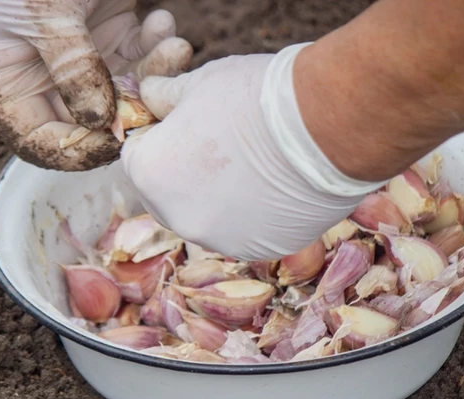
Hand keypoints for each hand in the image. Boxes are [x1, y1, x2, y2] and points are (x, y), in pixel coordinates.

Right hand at [0, 0, 192, 170]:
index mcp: (1, 74)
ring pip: (121, 95)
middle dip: (126, 113)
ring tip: (174, 46)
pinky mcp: (109, 35)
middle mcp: (37, 72)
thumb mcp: (48, 11)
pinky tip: (164, 22)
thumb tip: (102, 125)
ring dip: (153, 77)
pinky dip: (157, 49)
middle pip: (84, 123)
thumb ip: (73, 69)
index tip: (114, 144)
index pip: (33, 138)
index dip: (72, 150)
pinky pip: (138, 62)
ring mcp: (76, 57)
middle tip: (157, 102)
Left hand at [120, 44, 386, 260]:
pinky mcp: (259, 249)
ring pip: (206, 215)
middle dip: (182, 170)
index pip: (136, 156)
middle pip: (166, 193)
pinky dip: (253, 213)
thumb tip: (149, 93)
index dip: (160, 135)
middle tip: (220, 142)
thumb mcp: (199, 83)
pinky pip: (244, 229)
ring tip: (254, 163)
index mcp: (149, 175)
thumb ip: (165, 96)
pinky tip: (277, 185)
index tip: (187, 121)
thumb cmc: (256, 97)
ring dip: (218, 196)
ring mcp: (219, 239)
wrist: (327, 127)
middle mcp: (175, 218)